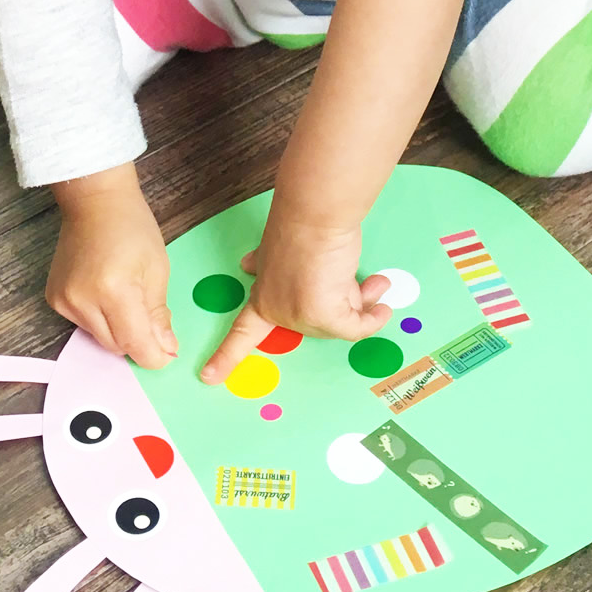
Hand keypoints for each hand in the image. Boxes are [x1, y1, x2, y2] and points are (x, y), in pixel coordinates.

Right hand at [47, 164, 177, 369]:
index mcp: (113, 289)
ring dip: (119, 330)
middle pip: (116, 346)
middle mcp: (82, 300)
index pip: (135, 343)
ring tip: (127, 297)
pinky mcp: (54, 300)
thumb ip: (159, 314)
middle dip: (138, 340)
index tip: (168, 353)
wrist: (95, 202)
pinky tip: (107, 293)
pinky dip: (101, 320)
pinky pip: (84, 326)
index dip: (155, 355)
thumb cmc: (131, 228)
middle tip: (152, 319)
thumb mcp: (157, 270)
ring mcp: (64, 301)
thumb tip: (165, 349)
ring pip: (100, 339)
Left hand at [199, 219, 390, 383]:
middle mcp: (276, 310)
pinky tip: (383, 308)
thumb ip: (271, 269)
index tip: (208, 377)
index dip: (227, 356)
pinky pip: (355, 329)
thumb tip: (246, 266)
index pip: (242, 333)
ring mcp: (297, 315)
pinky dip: (373, 319)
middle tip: (359, 281)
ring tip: (372, 281)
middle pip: (320, 322)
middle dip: (344, 301)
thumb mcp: (280, 252)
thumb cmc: (303, 226)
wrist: (316, 214)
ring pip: (341, 322)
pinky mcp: (323, 315)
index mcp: (263, 295)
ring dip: (362, 301)